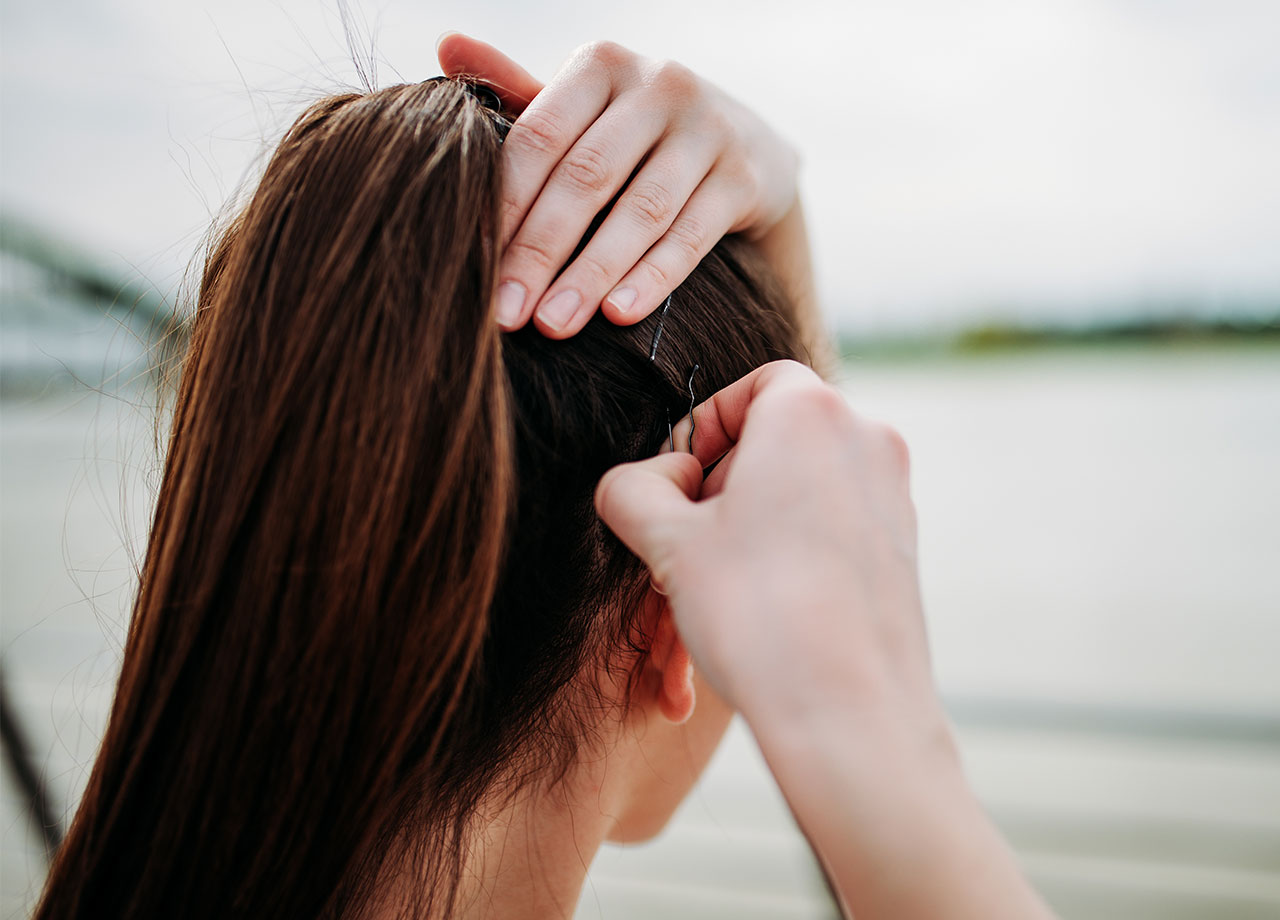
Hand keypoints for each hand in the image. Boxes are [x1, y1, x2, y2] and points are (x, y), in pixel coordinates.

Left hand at [437, 34, 799, 336]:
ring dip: (592, 274)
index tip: (472, 268)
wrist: (746, 151)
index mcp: (602, 65)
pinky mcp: (746, 176)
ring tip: (555, 325)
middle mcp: (659, 85)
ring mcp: (709, 128)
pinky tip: (619, 314)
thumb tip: (447, 46)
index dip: (503, 206)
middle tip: (506, 315)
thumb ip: (519, 93)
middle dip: (540, 251)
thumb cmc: (637, 138)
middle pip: (586, 177)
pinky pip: (693, 234)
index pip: (540, 138)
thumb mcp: (585, 113)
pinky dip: (654, 277)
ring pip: (641, 211)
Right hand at [594, 362, 1056, 919]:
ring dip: (743, 530)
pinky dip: (784, 555)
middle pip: (772, 441)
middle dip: (716, 489)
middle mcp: (866, 439)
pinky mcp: (901, 548)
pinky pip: (828, 530)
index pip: (749, 386)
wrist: (847, 714)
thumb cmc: (757, 616)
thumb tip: (638, 482)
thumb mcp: (668, 542)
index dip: (700, 429)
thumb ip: (632, 488)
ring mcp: (893, 495)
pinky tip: (749, 613)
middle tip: (680, 543)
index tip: (674, 484)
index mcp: (811, 411)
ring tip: (706, 590)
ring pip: (797, 492)